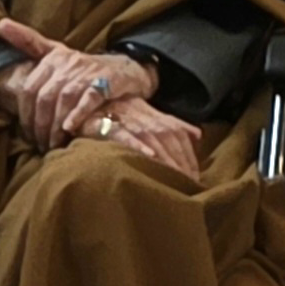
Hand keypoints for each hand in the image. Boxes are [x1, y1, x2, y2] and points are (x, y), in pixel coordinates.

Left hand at [0, 20, 153, 147]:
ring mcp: (88, 71)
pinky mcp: (107, 82)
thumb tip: (0, 24)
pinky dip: (78, 114)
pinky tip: (70, 129)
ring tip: (53, 144)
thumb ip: (29, 41)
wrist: (125, 69)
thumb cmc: (83, 68)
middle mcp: (69, 62)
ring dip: (56, 125)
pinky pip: (89, 99)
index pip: (29, 89)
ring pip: (64, 99)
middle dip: (40, 125)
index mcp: (53, 57)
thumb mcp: (56, 52)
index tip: (28, 135)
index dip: (25, 115)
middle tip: (41, 144)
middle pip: (45, 97)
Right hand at [83, 95, 203, 180]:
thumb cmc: (118, 113)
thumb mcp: (147, 116)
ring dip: (166, 158)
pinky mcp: (106, 125)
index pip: (177, 134)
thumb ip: (171, 126)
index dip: (188, 155)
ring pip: (151, 137)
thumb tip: (198, 135)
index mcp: (154, 115)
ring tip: (175, 177)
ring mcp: (125, 119)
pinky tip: (149, 157)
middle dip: (181, 161)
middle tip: (189, 184)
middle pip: (168, 137)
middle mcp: (142, 116)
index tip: (196, 178)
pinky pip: (124, 135)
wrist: (86, 101)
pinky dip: (138, 145)